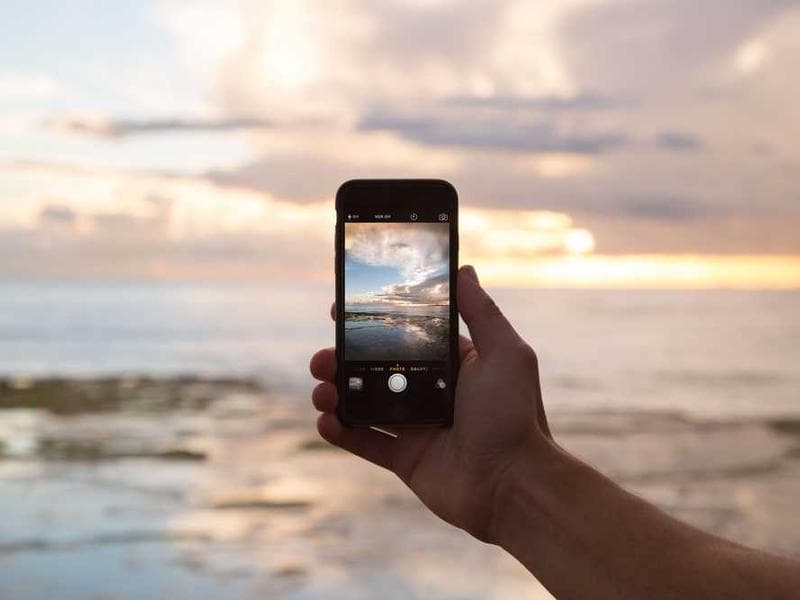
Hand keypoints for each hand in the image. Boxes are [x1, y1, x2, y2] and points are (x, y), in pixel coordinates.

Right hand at [309, 265, 552, 541]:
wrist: (514, 485)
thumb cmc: (515, 415)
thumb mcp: (505, 353)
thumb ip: (481, 311)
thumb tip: (463, 269)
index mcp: (454, 365)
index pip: (405, 337)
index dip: (373, 325)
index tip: (342, 311)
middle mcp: (433, 393)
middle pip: (377, 370)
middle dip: (344, 360)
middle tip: (322, 357)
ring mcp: (418, 427)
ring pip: (365, 404)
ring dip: (336, 395)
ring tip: (321, 390)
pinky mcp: (407, 460)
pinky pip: (366, 443)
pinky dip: (342, 432)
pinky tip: (325, 421)